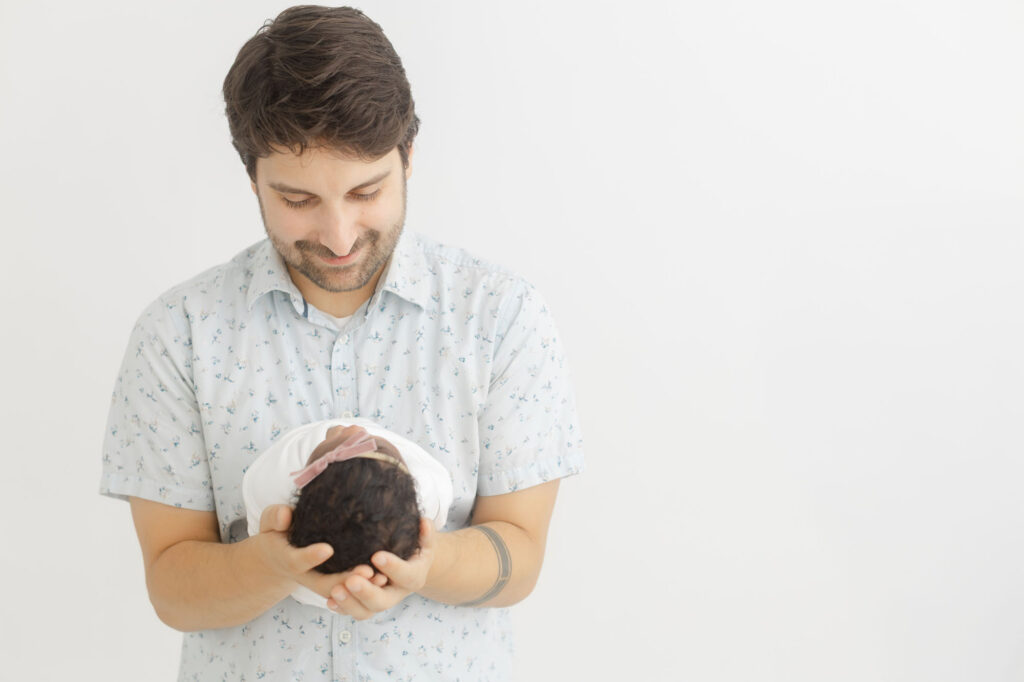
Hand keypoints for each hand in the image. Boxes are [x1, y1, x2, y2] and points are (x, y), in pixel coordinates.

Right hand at [253, 504, 386, 599]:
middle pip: (325, 585)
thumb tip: (285, 515)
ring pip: (341, 592)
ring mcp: (321, 582)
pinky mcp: (334, 583)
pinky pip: (350, 592)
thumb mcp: (269, 523)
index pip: (298, 562)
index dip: (311, 557)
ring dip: (361, 589)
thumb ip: (274, 517)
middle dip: (345, 581)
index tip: (327, 549)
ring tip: (381, 578)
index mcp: (289, 561)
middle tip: (366, 572)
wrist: (280, 557)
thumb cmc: (277, 533)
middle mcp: (307, 576)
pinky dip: (366, 589)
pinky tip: (387, 579)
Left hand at [327, 518, 435, 620]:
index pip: (406, 576)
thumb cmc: (415, 548)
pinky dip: (341, 608)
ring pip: (365, 611)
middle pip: (383, 601)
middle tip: (351, 580)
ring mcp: (380, 601)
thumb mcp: (424, 540)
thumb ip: (425, 533)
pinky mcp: (365, 605)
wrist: (410, 564)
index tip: (376, 555)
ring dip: (349, 603)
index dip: (393, 567)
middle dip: (366, 592)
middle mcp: (396, 593)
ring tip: (335, 591)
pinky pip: (353, 611)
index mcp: (413, 577)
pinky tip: (330, 601)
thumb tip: (424, 522)